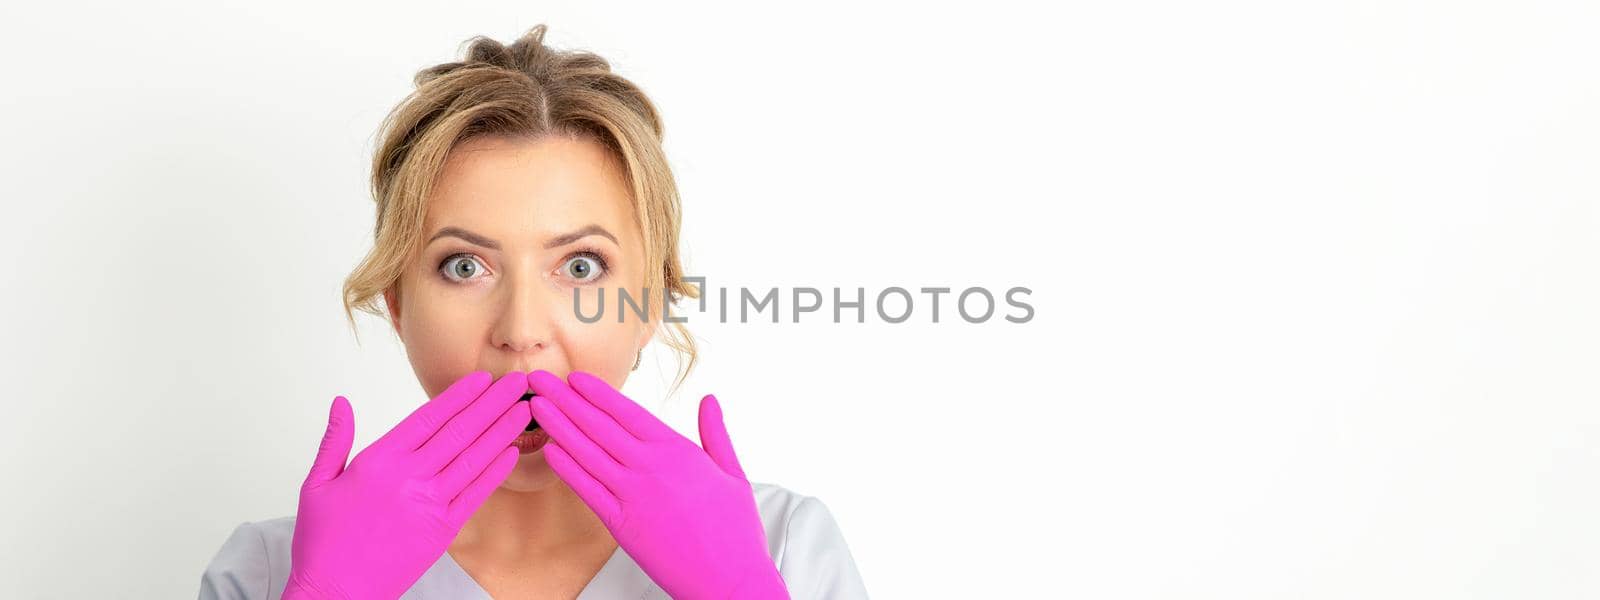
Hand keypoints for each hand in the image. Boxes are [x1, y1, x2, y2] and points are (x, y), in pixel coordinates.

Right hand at [283, 371, 532, 599]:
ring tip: (525, 409)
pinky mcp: (443, 530)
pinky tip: (513, 451)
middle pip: (460, 430)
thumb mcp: (317, 484)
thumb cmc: (323, 541)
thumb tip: (340, 403)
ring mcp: (430, 504)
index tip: (483, 378)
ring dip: (503, 430)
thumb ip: (335, 440)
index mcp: (379, 461)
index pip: (428, 417)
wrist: (336, 592)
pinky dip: (495, 471)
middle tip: (519, 382)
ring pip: (473, 458)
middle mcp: (409, 477)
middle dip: (493, 402)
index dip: (460, 395)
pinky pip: (476, 493)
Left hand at [527, 370, 789, 599]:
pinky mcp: (622, 525)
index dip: (597, 393)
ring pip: (587, 453)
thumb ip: (716, 434)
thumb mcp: (733, 472)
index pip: (628, 412)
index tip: (575, 377)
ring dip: (559, 427)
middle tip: (540, 380)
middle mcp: (651, 467)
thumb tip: (709, 400)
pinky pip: (587, 491)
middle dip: (566, 400)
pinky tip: (549, 451)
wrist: (729, 577)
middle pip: (599, 426)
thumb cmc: (736, 529)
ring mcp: (633, 496)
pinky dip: (567, 469)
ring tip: (536, 406)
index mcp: (678, 450)